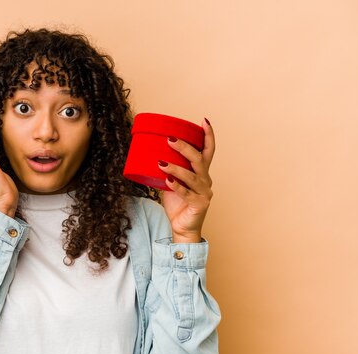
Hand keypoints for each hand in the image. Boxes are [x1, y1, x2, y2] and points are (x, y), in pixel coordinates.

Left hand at [157, 118, 215, 242]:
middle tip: (170, 140)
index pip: (208, 151)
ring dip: (176, 168)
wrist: (182, 228)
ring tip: (161, 163)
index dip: (208, 136)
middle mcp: (206, 180)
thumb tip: (149, 155)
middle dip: (185, 148)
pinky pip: (187, 194)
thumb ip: (166, 170)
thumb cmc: (178, 204)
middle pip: (199, 159)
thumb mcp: (171, 183)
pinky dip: (176, 187)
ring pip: (192, 176)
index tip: (204, 121)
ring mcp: (204, 193)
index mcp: (202, 173)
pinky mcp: (199, 204)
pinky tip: (167, 181)